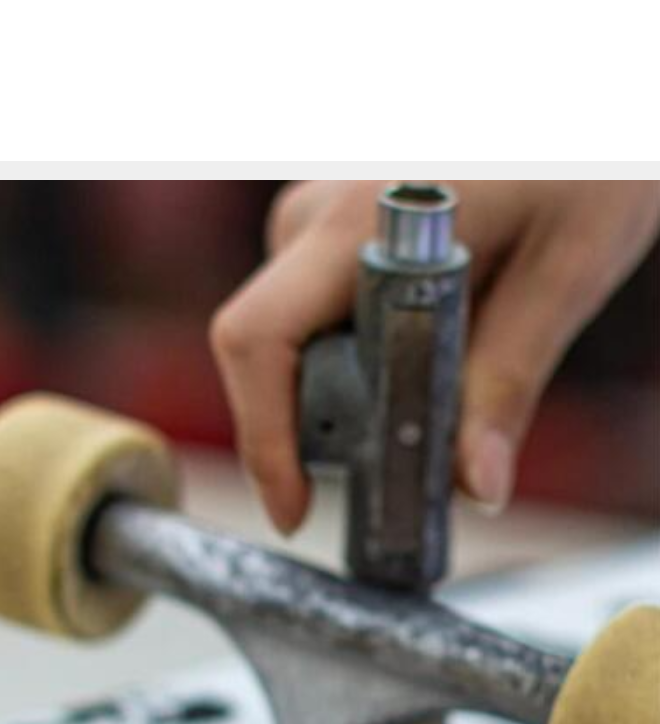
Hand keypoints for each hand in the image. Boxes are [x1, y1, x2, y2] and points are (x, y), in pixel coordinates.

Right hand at [210, 180, 659, 531]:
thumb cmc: (581, 150)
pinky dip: (361, 360)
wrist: (577, 97)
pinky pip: (319, 316)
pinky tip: (426, 356)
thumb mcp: (567, 266)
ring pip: (298, 342)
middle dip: (322, 429)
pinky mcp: (329, 228)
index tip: (296, 511)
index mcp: (360, 225)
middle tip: (401, 472)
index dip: (263, 440)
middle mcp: (316, 216)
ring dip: (351, 393)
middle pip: (270, 356)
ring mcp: (317, 217)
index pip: (258, 342)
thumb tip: (475, 485)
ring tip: (435, 397)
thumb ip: (510, 379)